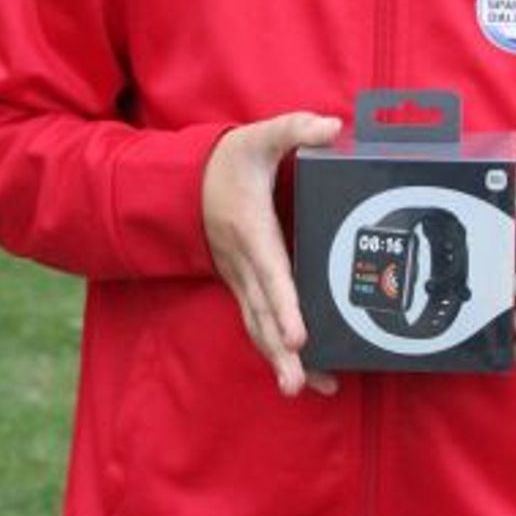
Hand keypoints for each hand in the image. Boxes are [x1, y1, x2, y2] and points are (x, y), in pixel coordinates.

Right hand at [202, 112, 341, 397]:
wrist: (185, 182)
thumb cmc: (229, 162)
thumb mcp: (259, 137)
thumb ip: (294, 128)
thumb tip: (331, 126)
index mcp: (251, 231)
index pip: (271, 273)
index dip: (284, 306)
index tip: (298, 336)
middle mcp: (243, 264)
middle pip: (262, 314)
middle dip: (280, 351)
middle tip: (298, 384)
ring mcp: (240, 279)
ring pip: (257, 326)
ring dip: (278, 360)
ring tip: (303, 389)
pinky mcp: (243, 287)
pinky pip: (257, 323)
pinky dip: (275, 350)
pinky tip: (303, 373)